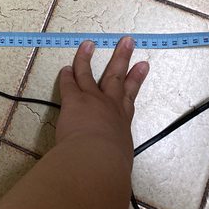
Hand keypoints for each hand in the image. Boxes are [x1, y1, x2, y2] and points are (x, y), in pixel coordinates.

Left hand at [56, 37, 148, 162]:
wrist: (98, 160)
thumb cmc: (111, 165)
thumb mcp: (119, 159)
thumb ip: (115, 155)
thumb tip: (113, 168)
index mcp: (122, 121)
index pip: (129, 96)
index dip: (136, 79)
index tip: (142, 65)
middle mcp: (109, 105)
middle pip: (116, 76)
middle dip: (122, 57)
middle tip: (127, 41)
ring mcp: (92, 99)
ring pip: (88, 73)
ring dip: (87, 57)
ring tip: (88, 43)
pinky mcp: (74, 100)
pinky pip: (69, 83)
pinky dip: (67, 75)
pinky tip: (65, 67)